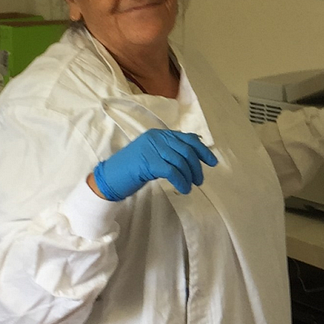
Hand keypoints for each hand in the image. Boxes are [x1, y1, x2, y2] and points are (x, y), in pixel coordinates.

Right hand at [93, 129, 217, 200]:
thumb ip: (171, 152)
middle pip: (186, 150)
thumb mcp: (154, 156)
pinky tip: (183, 189)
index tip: (212, 162)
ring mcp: (151, 149)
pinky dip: (181, 181)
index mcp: (159, 134)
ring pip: (181, 161)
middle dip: (197, 166)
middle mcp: (156, 138)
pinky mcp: (148, 162)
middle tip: (199, 180)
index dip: (202, 150)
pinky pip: (172, 171)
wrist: (110, 178)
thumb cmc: (133, 169)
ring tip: (191, 186)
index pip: (187, 139)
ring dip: (189, 176)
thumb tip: (194, 154)